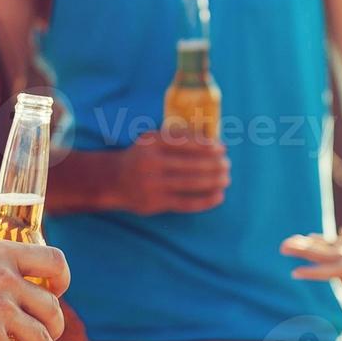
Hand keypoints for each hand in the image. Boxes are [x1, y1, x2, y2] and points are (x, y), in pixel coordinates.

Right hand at [111, 129, 230, 214]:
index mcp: (151, 142)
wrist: (114, 180)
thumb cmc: (142, 156)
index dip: (207, 146)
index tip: (222, 148)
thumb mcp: (152, 140)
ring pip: (191, 184)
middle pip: (191, 164)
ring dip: (213, 181)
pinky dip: (205, 200)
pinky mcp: (155, 203)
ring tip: (226, 179)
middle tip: (227, 164)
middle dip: (214, 165)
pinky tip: (218, 196)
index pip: (185, 142)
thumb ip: (177, 137)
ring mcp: (152, 184)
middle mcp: (150, 162)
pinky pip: (186, 203)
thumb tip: (212, 141)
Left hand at [281, 209, 341, 280]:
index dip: (315, 271)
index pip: (336, 269)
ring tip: (290, 242)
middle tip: (282, 247)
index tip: (294, 272)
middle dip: (306, 254)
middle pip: (329, 260)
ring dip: (313, 247)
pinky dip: (327, 240)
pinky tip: (314, 236)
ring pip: (334, 251)